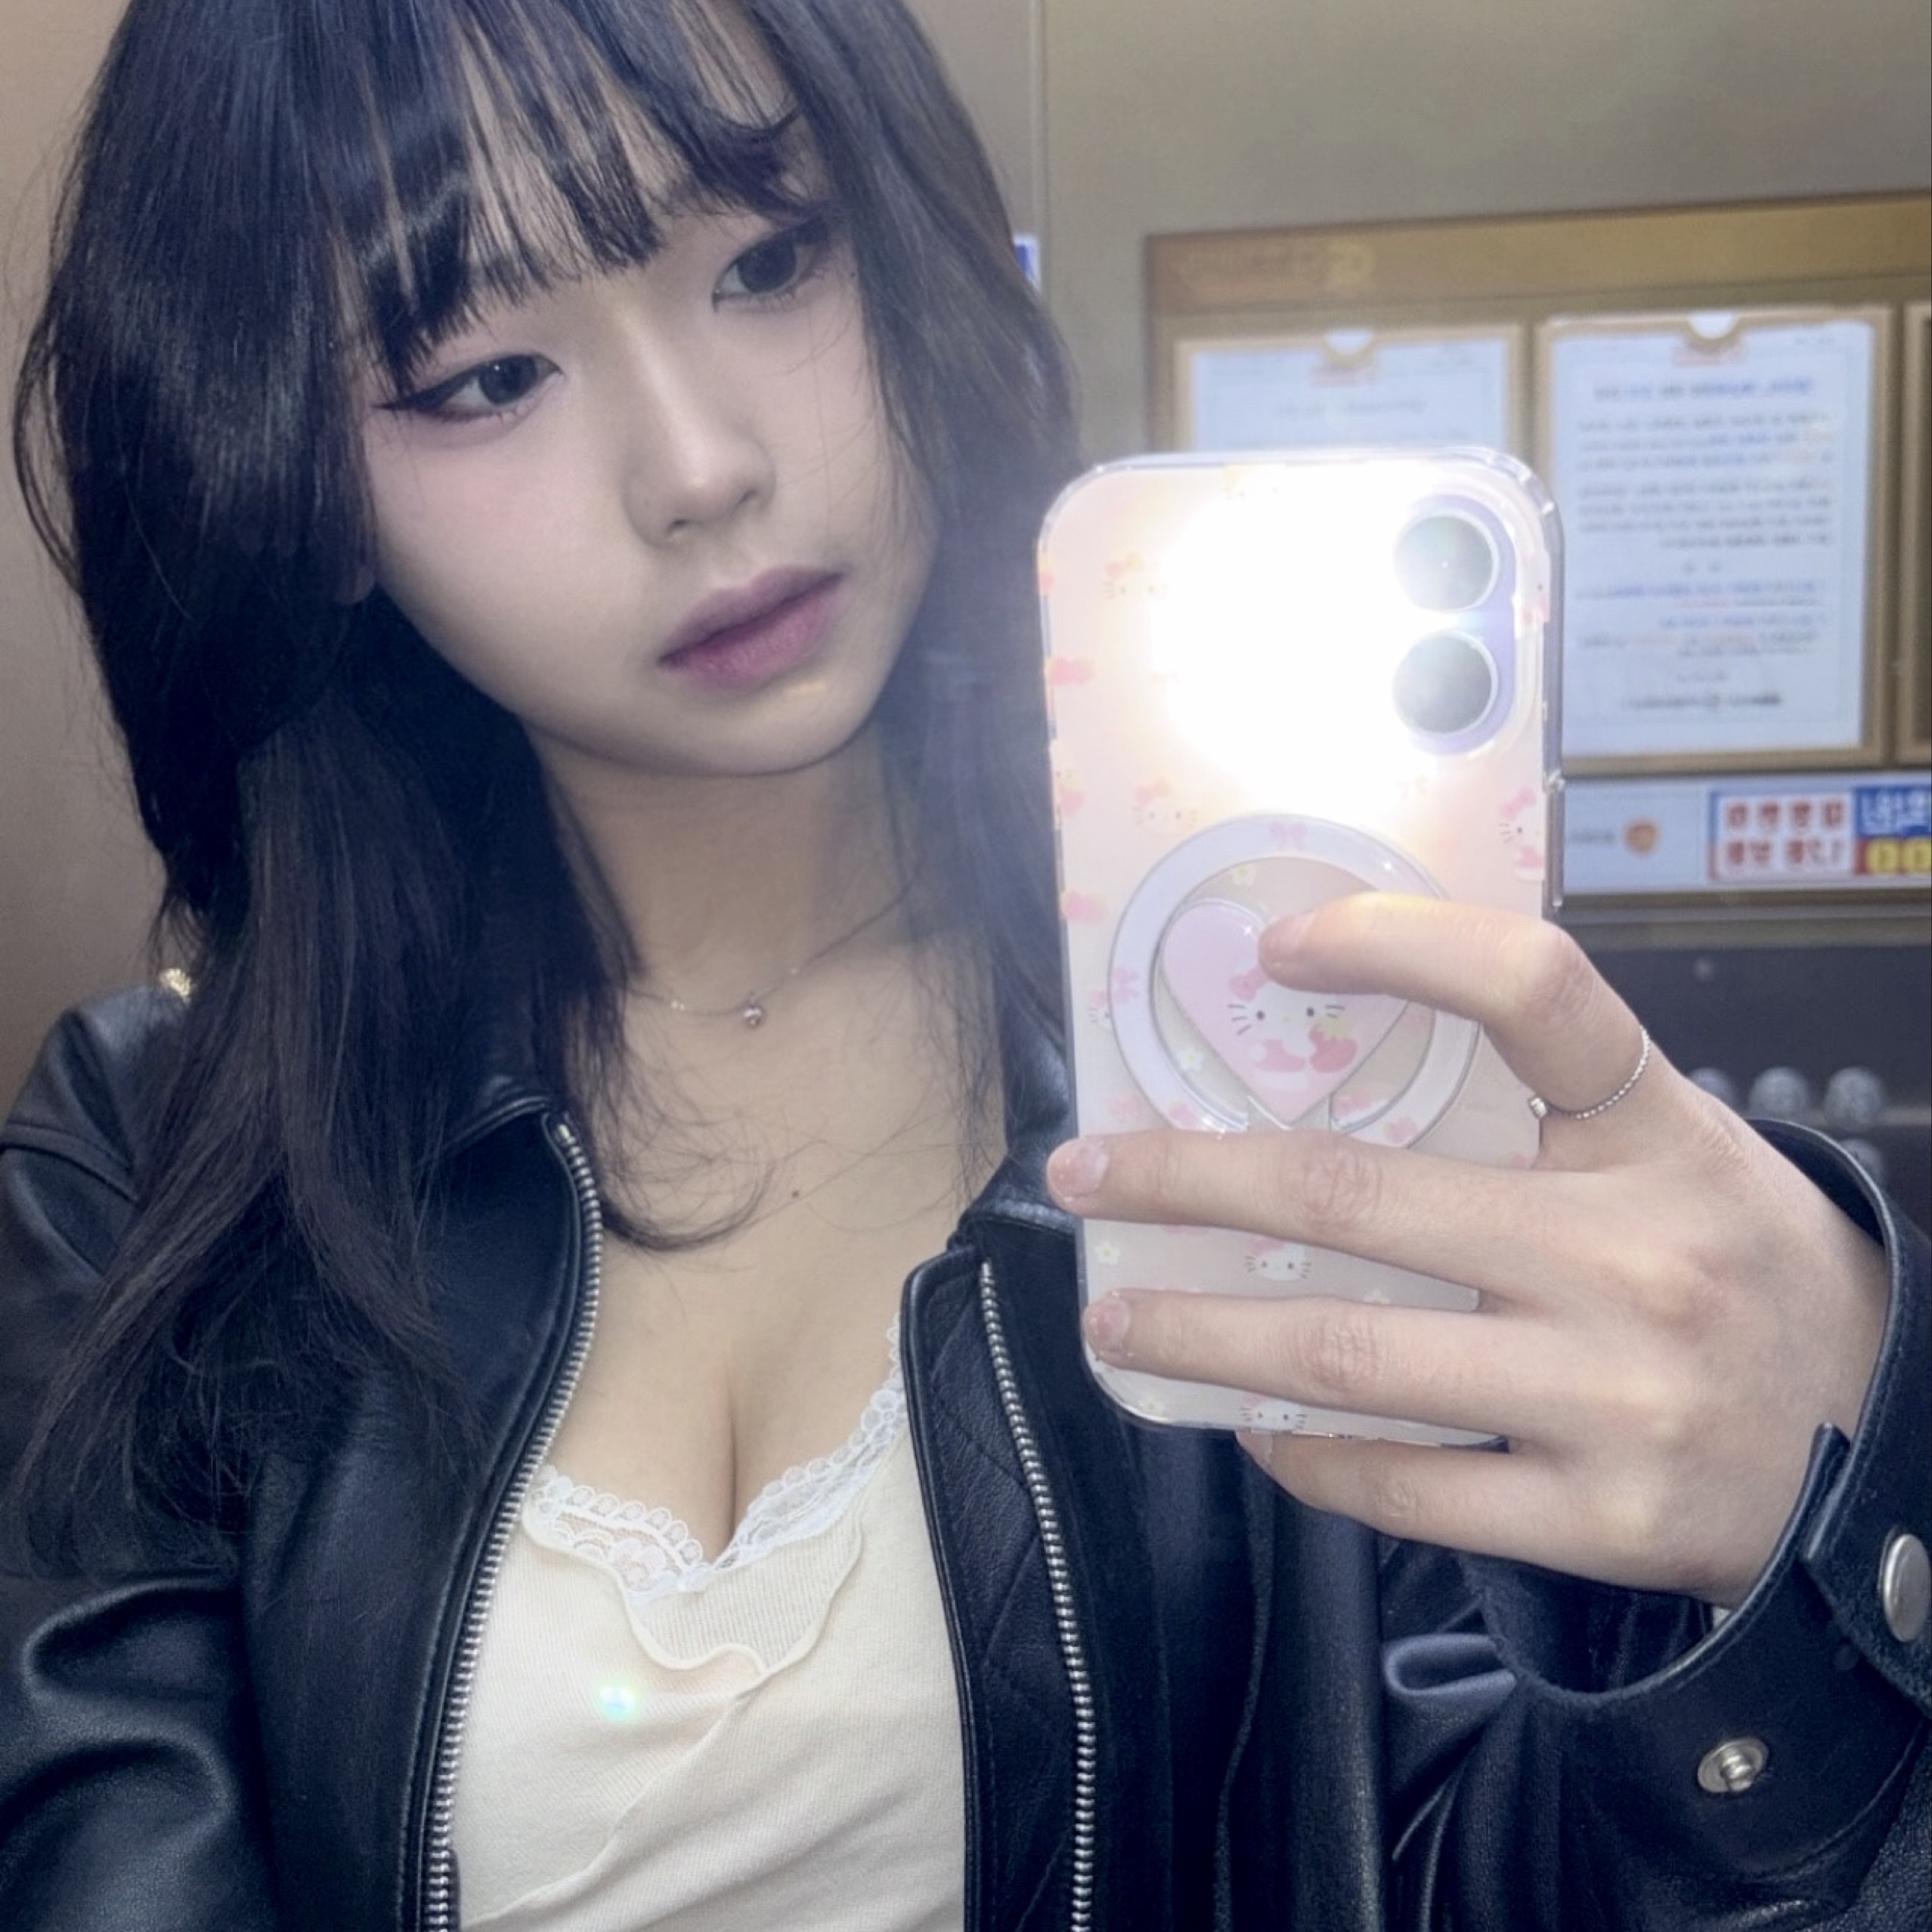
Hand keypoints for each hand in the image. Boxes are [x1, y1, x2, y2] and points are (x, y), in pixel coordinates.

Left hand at [1046, 894, 1887, 1605]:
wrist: (1883, 1447)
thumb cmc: (1736, 1268)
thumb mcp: (1673, 1153)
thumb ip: (1539, 1112)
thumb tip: (1325, 1063)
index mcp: (1659, 1130)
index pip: (1528, 988)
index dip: (1394, 943)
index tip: (1274, 948)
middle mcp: (1638, 1254)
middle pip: (1356, 1194)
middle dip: (1188, 1180)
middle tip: (1087, 1174)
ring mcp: (1620, 1396)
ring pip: (1348, 1356)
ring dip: (1202, 1333)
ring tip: (1119, 1319)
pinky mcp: (1609, 1521)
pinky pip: (1404, 1489)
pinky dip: (1303, 1455)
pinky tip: (1249, 1423)